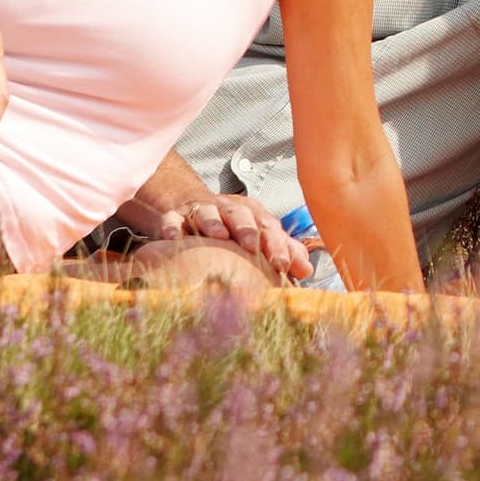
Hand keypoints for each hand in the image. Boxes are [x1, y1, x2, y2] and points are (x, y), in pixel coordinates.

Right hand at [176, 192, 314, 283]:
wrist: (195, 209)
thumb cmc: (234, 230)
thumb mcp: (261, 238)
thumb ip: (284, 251)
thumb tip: (307, 270)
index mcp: (253, 214)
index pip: (268, 226)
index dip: (277, 244)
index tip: (283, 264)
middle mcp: (227, 209)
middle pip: (239, 214)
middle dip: (246, 229)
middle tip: (252, 245)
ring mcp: (201, 211)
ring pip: (207, 212)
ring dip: (213, 222)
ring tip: (218, 236)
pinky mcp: (176, 217)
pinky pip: (172, 219)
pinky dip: (172, 226)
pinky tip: (173, 238)